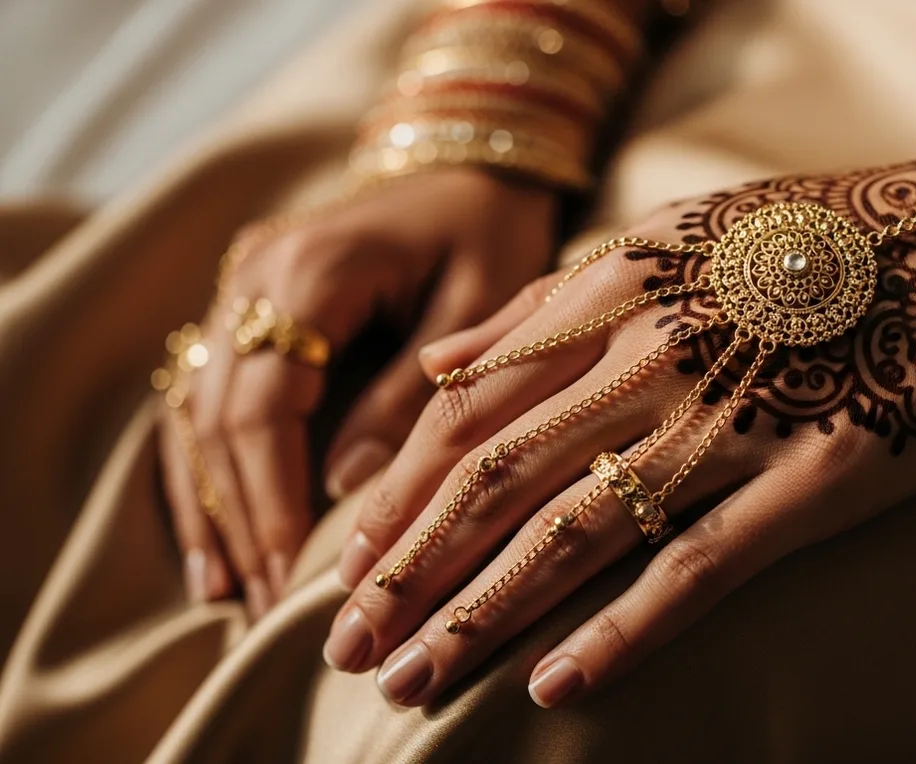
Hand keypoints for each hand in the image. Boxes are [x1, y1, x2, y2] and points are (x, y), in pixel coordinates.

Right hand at [159, 169, 556, 616]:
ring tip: (229, 594)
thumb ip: (416, 394)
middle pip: (221, 416)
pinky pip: (205, 396)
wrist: (472, 167)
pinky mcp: (247, 307)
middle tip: (267, 610)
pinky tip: (218, 541)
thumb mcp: (482, 303)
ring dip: (212, 504)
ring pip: (197, 411)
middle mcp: (254, 275)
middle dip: (244, 518)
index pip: (267, 403)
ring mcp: (240, 288)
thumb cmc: (492, 229)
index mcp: (312, 268)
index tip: (291, 576)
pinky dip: (207, 470)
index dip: (273, 497)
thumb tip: (349, 493)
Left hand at [321, 109, 915, 706]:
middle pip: (494, 480)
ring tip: (412, 683)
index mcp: (615, 297)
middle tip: (344, 649)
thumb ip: (553, 299)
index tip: (344, 562)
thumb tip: (442, 362)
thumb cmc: (827, 238)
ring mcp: (731, 423)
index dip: (395, 494)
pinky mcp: (812, 481)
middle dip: (407, 573)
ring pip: (572, 532)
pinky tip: (557, 688)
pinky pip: (698, 569)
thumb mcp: (675, 233)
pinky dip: (622, 633)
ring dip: (480, 614)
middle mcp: (653, 361)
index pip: (466, 410)